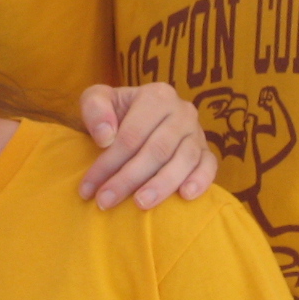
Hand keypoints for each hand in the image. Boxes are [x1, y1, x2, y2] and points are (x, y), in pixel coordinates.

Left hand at [78, 83, 216, 209]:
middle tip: (106, 201)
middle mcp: (182, 111)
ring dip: (161, 185)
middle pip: (156, 150)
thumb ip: (94, 108)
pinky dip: (200, 181)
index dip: (109, 163)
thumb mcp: (96, 99)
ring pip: (183, 161)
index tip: (89, 187)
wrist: (136, 116)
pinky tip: (185, 196)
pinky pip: (209, 166)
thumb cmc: (114, 111)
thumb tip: (105, 137)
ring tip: (140, 204)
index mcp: (156, 96)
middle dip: (128, 179)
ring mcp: (197, 132)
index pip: (131, 135)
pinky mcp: (206, 151)